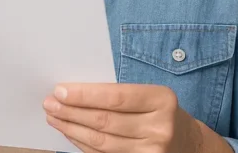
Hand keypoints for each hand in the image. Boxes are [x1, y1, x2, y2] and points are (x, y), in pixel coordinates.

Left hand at [43, 83, 231, 152]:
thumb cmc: (159, 111)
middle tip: (49, 103)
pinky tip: (69, 133)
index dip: (84, 95)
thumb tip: (71, 92)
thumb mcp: (148, 95)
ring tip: (54, 117)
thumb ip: (116, 93)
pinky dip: (82, 144)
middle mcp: (160, 127)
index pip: (116, 97)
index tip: (59, 91)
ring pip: (102, 141)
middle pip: (105, 120)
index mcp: (162, 100)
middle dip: (71, 112)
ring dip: (71, 128)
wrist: (188, 142)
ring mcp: (152, 151)